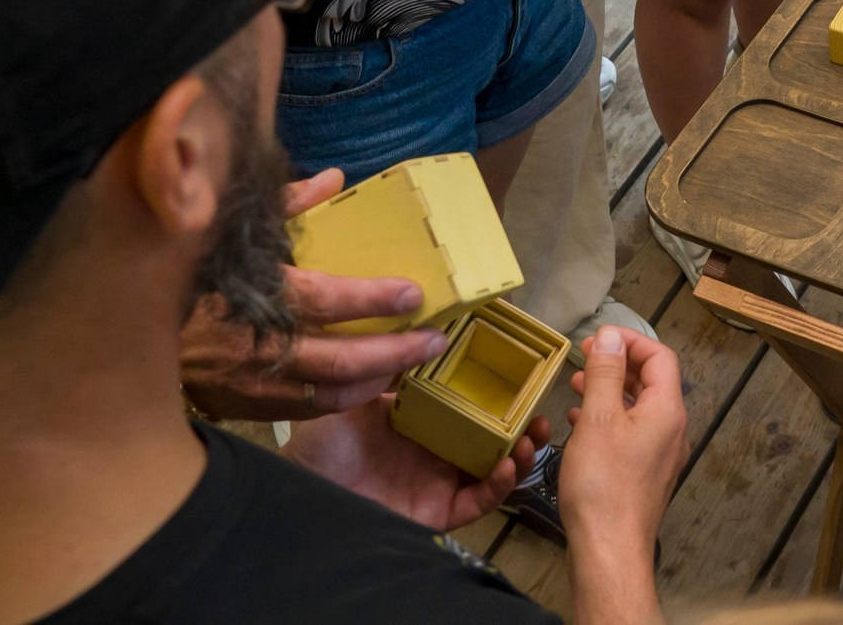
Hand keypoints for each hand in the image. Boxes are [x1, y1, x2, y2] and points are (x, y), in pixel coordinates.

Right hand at [178, 169, 450, 418]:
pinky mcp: (239, 407)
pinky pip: (303, 410)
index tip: (413, 293)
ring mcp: (248, 385)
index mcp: (256, 296)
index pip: (328, 300)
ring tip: (410, 365)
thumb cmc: (184, 272)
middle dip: (394, 351)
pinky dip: (339, 400)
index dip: (374, 299)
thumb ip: (286, 206)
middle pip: (340, 358)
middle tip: (433, 340)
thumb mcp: (231, 230)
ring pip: (328, 394)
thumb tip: (334, 179)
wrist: (121, 329)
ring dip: (374, 382)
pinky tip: (365, 387)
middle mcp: (256, 346)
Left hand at [281, 394, 546, 531]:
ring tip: (531, 440)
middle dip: (524, 428)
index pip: (473, 405)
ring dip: (519, 457)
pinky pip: (475, 502)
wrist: (300, 489)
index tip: (526, 379)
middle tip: (542, 415)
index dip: (503, 396)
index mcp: (423, 419)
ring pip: (493, 471)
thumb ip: (391, 369)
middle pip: (493, 439)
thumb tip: (426, 333)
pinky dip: (497, 488)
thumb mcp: (358, 395)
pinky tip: (506, 468)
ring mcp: (437, 481)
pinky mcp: (434, 511)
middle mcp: (436, 449)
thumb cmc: (320, 442)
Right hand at [562, 327, 688, 615]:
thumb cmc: (603, 483)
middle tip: (583, 358)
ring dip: (609, 391)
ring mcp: (660, 455)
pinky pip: (630, 434)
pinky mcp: (644, 475)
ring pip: (638, 408)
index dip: (630, 341)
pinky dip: (607, 420)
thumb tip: (610, 336)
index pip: (660, 357)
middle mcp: (672, 429)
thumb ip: (604, 374)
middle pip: (651, 381)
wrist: (609, 550)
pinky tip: (578, 423)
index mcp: (667, 410)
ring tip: (575, 385)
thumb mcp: (598, 419)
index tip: (596, 339)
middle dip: (617, 364)